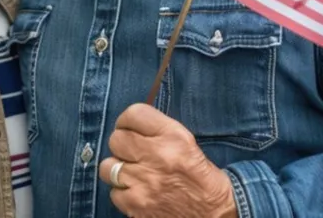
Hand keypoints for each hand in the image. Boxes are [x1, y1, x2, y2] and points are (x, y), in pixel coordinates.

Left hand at [98, 104, 236, 217]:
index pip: (133, 114)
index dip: (127, 120)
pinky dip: (122, 193)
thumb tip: (128, 123)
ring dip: (117, 169)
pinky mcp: (137, 205)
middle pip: (116, 139)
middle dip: (122, 145)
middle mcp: (157, 155)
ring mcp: (144, 182)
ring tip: (132, 172)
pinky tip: (137, 191)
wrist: (214, 212)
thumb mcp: (185, 141)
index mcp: (172, 136)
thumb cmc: (198, 174)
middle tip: (131, 152)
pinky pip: (113, 192)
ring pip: (108, 166)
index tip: (129, 128)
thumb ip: (157, 129)